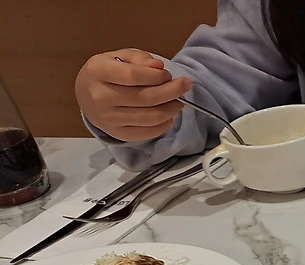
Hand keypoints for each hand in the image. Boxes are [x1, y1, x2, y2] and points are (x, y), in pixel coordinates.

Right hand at [75, 49, 191, 142]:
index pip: (132, 76)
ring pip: (150, 117)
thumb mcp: (120, 57)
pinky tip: (168, 115)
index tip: (168, 74)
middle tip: (185, 85)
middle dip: (172, 92)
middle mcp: (100, 97)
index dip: (156, 76)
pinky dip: (164, 124)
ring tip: (179, 101)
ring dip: (171, 109)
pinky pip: (148, 132)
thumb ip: (140, 59)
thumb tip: (158, 66)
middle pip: (145, 98)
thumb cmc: (108, 73)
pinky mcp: (117, 134)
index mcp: (97, 72)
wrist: (86, 95)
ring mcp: (108, 118)